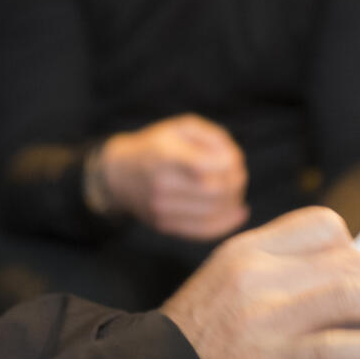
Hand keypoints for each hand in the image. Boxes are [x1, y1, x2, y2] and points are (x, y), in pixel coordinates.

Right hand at [91, 114, 247, 239]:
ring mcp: (161, 208)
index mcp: (166, 155)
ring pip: (213, 212)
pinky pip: (202, 231)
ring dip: (233, 202)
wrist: (120, 173)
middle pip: (215, 191)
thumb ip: (213, 136)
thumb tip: (234, 161)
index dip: (230, 163)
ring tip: (236, 192)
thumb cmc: (158, 145)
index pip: (207, 165)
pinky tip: (238, 213)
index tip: (233, 158)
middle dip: (236, 183)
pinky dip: (225, 224)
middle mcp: (161, 184)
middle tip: (239, 176)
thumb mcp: (181, 127)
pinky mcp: (164, 224)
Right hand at [160, 207, 359, 358]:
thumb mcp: (235, 296)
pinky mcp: (272, 357)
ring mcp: (266, 313)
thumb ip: (292, 296)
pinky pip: (336, 346)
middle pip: (349, 261)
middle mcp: (259, 272)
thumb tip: (355, 316)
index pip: (320, 227)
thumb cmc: (199, 349)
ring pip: (350, 295)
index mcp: (249, 250)